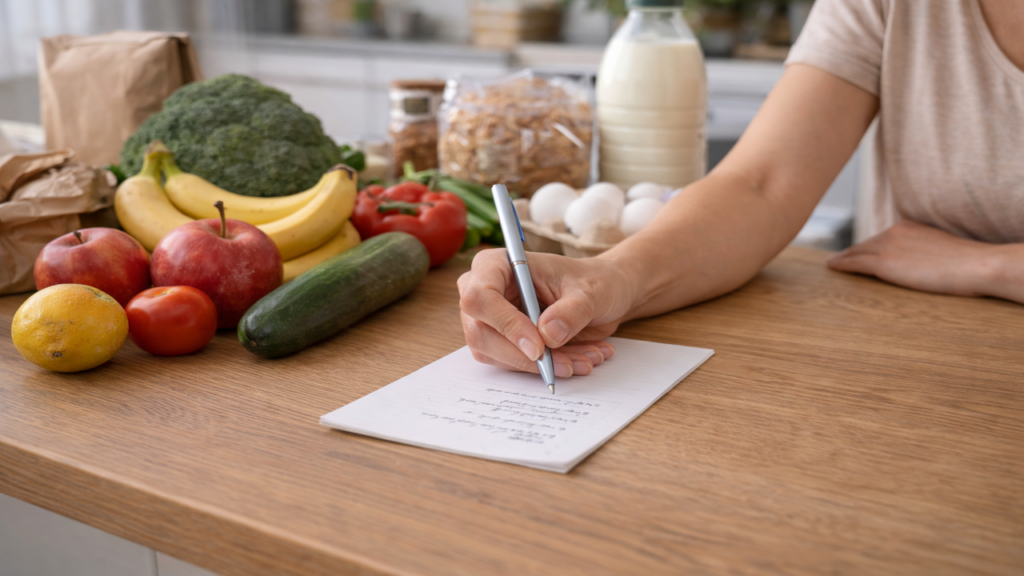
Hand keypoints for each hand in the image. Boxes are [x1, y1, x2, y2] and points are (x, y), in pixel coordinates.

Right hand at [458, 249, 635, 376]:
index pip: (479, 297)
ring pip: (494, 355)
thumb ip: (570, 312)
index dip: (505, 324)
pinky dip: (543, 369)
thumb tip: (547, 335)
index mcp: (498, 265)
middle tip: (564, 365)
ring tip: (581, 360)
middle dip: (522, 356)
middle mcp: (486, 291)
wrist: (602, 294)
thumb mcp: (590, 292)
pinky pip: (511, 364)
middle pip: (480, 333)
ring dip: (539, 366)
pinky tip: (575, 361)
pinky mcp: (501, 341)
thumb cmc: (592, 281)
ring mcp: (490, 319)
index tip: (538, 346)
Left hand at [827, 221, 996, 296]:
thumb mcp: (942, 250)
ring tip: (832, 264)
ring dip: (842, 258)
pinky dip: (842, 264)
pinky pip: (856, 264)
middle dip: (851, 251)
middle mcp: (894, 232)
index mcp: (908, 227)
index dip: (866, 246)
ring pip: (857, 253)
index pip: (881, 238)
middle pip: (865, 244)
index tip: (856, 251)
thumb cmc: (968, 263)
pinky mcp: (885, 263)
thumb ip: (925, 252)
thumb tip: (923, 262)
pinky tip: (832, 267)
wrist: (975, 265)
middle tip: (836, 258)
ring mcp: (888, 246)